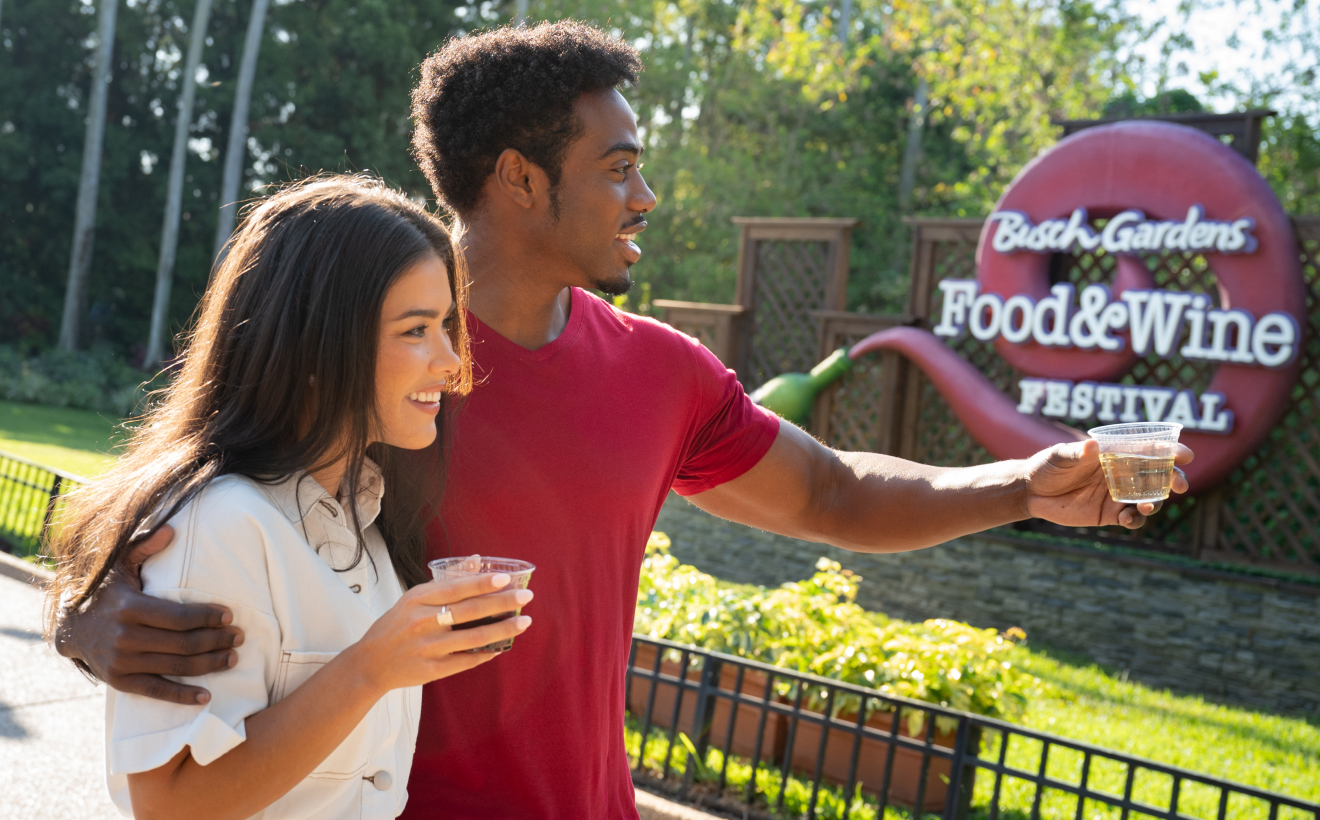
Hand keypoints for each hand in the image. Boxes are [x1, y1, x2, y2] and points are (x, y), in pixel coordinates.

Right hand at [54, 525, 243, 704]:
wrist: (71, 626)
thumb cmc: (106, 590)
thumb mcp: (119, 563)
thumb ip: (144, 546)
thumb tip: (171, 529)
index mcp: (130, 607)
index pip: (179, 617)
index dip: (208, 617)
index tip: (230, 616)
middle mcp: (126, 637)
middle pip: (183, 643)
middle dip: (216, 640)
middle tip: (239, 637)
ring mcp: (122, 662)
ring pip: (176, 666)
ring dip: (209, 664)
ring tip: (232, 658)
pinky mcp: (120, 681)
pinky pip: (156, 691)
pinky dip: (182, 696)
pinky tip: (206, 697)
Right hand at [349, 569, 532, 693]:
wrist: (370, 663)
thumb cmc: (396, 625)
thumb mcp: (414, 597)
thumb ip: (446, 580)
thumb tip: (477, 560)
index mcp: (417, 600)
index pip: (456, 588)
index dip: (482, 583)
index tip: (506, 578)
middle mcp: (423, 622)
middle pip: (470, 611)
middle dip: (502, 603)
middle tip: (526, 597)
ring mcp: (428, 648)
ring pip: (474, 637)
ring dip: (503, 630)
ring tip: (524, 622)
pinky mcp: (432, 670)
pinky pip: (467, 660)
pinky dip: (487, 653)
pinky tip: (502, 646)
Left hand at [1023, 439, 1192, 528]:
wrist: (1030, 491)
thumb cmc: (1046, 466)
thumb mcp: (1059, 457)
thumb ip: (1076, 454)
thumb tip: (1092, 446)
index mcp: (1115, 454)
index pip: (1148, 450)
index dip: (1169, 451)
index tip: (1185, 455)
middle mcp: (1122, 473)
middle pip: (1157, 476)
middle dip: (1173, 479)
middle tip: (1180, 484)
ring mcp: (1117, 494)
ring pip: (1148, 499)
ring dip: (1154, 502)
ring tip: (1146, 505)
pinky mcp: (1108, 514)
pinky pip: (1130, 518)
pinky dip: (1135, 520)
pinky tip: (1128, 519)